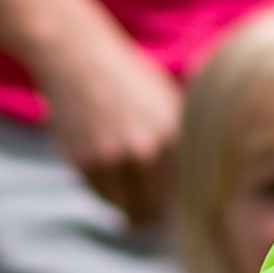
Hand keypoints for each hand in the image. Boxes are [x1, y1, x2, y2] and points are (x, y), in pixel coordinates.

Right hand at [32, 13, 182, 228]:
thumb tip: (196, 187)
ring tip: (131, 195)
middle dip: (155, 215)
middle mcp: (147, 149)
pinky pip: (103, 198)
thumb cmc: (127, 79)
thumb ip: (181, 141)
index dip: (180, 203)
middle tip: (151, 213)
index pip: (185, 192)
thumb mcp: (166, 100)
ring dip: (130, 210)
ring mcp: (113, 158)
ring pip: (128, 211)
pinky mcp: (85, 163)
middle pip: (158, 210)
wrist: (77, 57)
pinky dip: (107, 195)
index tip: (173, 202)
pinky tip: (108, 174)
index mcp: (174, 133)